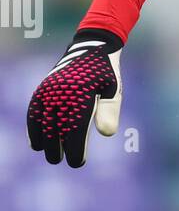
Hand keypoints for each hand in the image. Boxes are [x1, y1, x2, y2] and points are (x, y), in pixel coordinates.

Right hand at [27, 27, 123, 166]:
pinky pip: (34, 111)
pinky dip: (33, 128)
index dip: (75, 150)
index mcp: (82, 94)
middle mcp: (62, 93)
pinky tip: (36, 143)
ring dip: (44, 142)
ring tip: (50, 155)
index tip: (77, 163)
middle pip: (55, 129)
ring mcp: (50, 90)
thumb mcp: (113, 90)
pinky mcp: (43, 88)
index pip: (75, 130)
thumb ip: (110, 111)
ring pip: (42, 122)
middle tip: (62, 161)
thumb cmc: (105, 73)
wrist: (91, 47)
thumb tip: (106, 134)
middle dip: (57, 149)